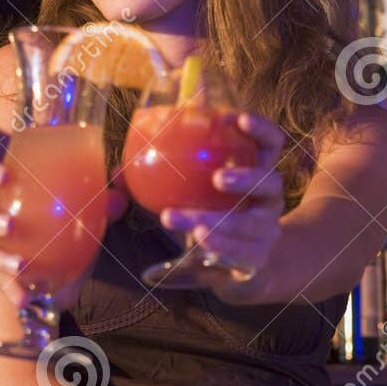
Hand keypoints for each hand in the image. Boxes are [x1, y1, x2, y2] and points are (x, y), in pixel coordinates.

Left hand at [160, 113, 286, 302]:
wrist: (239, 266)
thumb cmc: (211, 216)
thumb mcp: (191, 194)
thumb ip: (158, 180)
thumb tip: (115, 172)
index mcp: (257, 172)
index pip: (271, 143)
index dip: (260, 129)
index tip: (237, 119)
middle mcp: (269, 199)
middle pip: (270, 183)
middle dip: (246, 178)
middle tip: (217, 178)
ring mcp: (267, 231)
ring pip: (250, 224)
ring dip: (220, 221)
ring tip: (194, 222)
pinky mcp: (258, 259)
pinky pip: (243, 253)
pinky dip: (222, 246)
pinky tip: (200, 239)